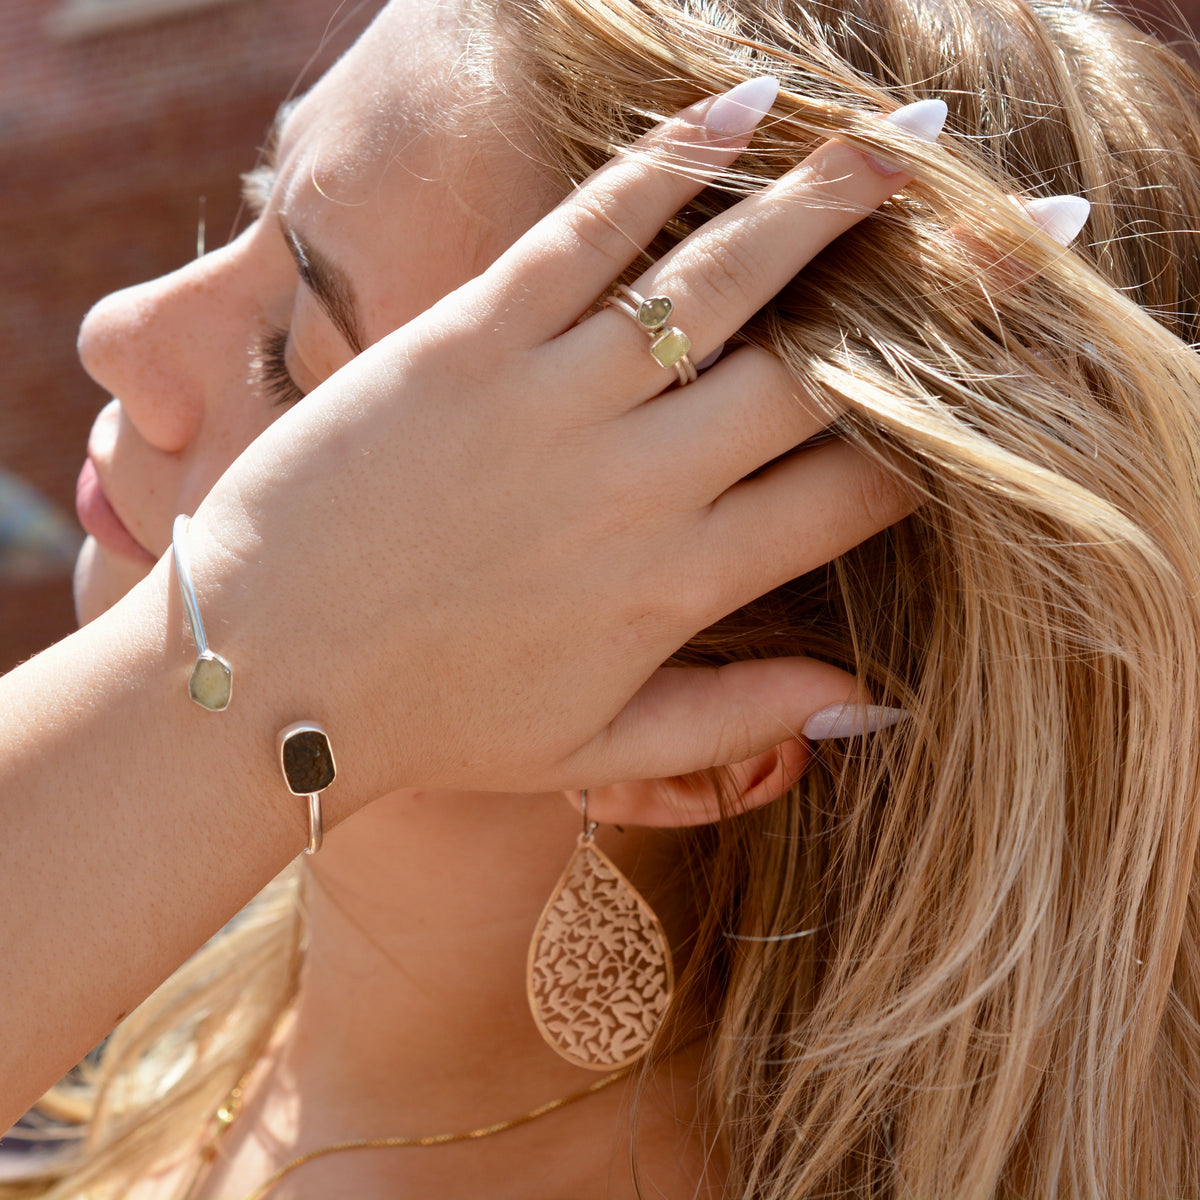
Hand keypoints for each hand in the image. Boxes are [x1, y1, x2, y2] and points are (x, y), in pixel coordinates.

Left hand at [184, 83, 939, 804]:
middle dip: (937, 300)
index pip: (852, 495)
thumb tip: (872, 701)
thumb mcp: (597, 751)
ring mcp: (556, 404)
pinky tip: (745, 99)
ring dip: (834, 196)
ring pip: (726, 279)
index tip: (996, 387)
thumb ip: (736, 719)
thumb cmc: (433, 720)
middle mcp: (643, 487)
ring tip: (921, 133)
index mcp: (682, 586)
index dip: (941, 437)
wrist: (265, 673)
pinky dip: (668, 161)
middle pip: (822, 373)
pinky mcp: (467, 342)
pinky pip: (588, 232)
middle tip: (1019, 231)